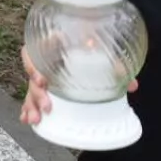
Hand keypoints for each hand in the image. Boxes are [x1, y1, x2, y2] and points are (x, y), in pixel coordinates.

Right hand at [20, 47, 137, 128]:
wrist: (84, 41)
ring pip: (30, 90)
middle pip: (32, 76)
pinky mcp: (45, 87)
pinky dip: (29, 109)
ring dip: (31, 104)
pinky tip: (29, 120)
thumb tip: (132, 85)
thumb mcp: (101, 50)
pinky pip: (32, 98)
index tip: (41, 79)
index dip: (33, 66)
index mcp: (52, 47)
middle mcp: (45, 62)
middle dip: (36, 93)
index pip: (34, 52)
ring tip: (36, 119)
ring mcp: (42, 75)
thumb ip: (115, 64)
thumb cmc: (89, 43)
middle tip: (48, 106)